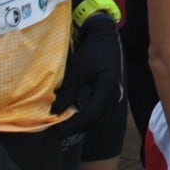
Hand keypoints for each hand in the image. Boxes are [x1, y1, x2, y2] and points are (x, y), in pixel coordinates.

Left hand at [51, 15, 123, 136]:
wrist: (104, 37)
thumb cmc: (92, 50)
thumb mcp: (77, 70)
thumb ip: (68, 91)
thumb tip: (55, 112)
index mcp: (108, 88)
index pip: (90, 115)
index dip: (72, 126)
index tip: (56, 132)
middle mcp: (114, 95)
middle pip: (95, 120)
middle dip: (75, 128)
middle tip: (56, 132)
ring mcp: (113, 95)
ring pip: (97, 117)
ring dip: (81, 122)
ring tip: (62, 125)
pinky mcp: (109, 94)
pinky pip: (98, 110)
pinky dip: (85, 115)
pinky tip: (72, 114)